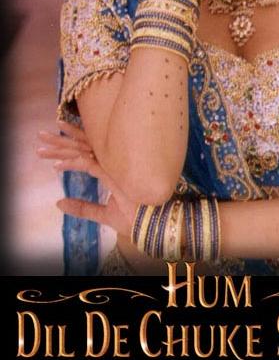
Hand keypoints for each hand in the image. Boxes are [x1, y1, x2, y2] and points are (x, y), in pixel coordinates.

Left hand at [37, 122, 135, 236]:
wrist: (154, 226)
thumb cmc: (134, 218)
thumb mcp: (103, 213)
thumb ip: (82, 207)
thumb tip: (59, 203)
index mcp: (112, 168)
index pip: (89, 149)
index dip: (73, 140)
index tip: (58, 133)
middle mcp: (112, 163)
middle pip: (83, 146)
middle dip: (62, 139)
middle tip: (43, 134)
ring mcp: (114, 167)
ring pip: (84, 152)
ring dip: (62, 147)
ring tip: (44, 140)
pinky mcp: (114, 175)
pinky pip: (89, 165)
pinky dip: (72, 164)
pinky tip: (57, 166)